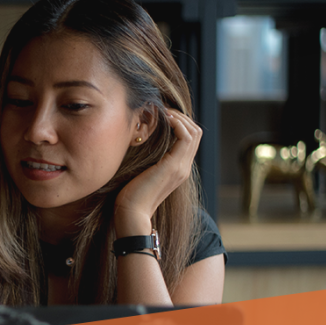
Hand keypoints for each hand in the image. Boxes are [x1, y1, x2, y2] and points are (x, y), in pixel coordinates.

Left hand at [115, 109, 201, 235]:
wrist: (132, 214)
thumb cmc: (129, 196)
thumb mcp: (140, 172)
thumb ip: (146, 160)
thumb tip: (137, 141)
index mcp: (177, 169)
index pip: (190, 139)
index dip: (180, 122)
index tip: (163, 114)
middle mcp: (183, 168)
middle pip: (196, 132)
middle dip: (182, 116)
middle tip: (164, 109)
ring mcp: (180, 168)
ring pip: (193, 132)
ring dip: (180, 117)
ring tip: (164, 111)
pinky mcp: (173, 167)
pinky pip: (185, 138)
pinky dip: (177, 124)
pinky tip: (164, 119)